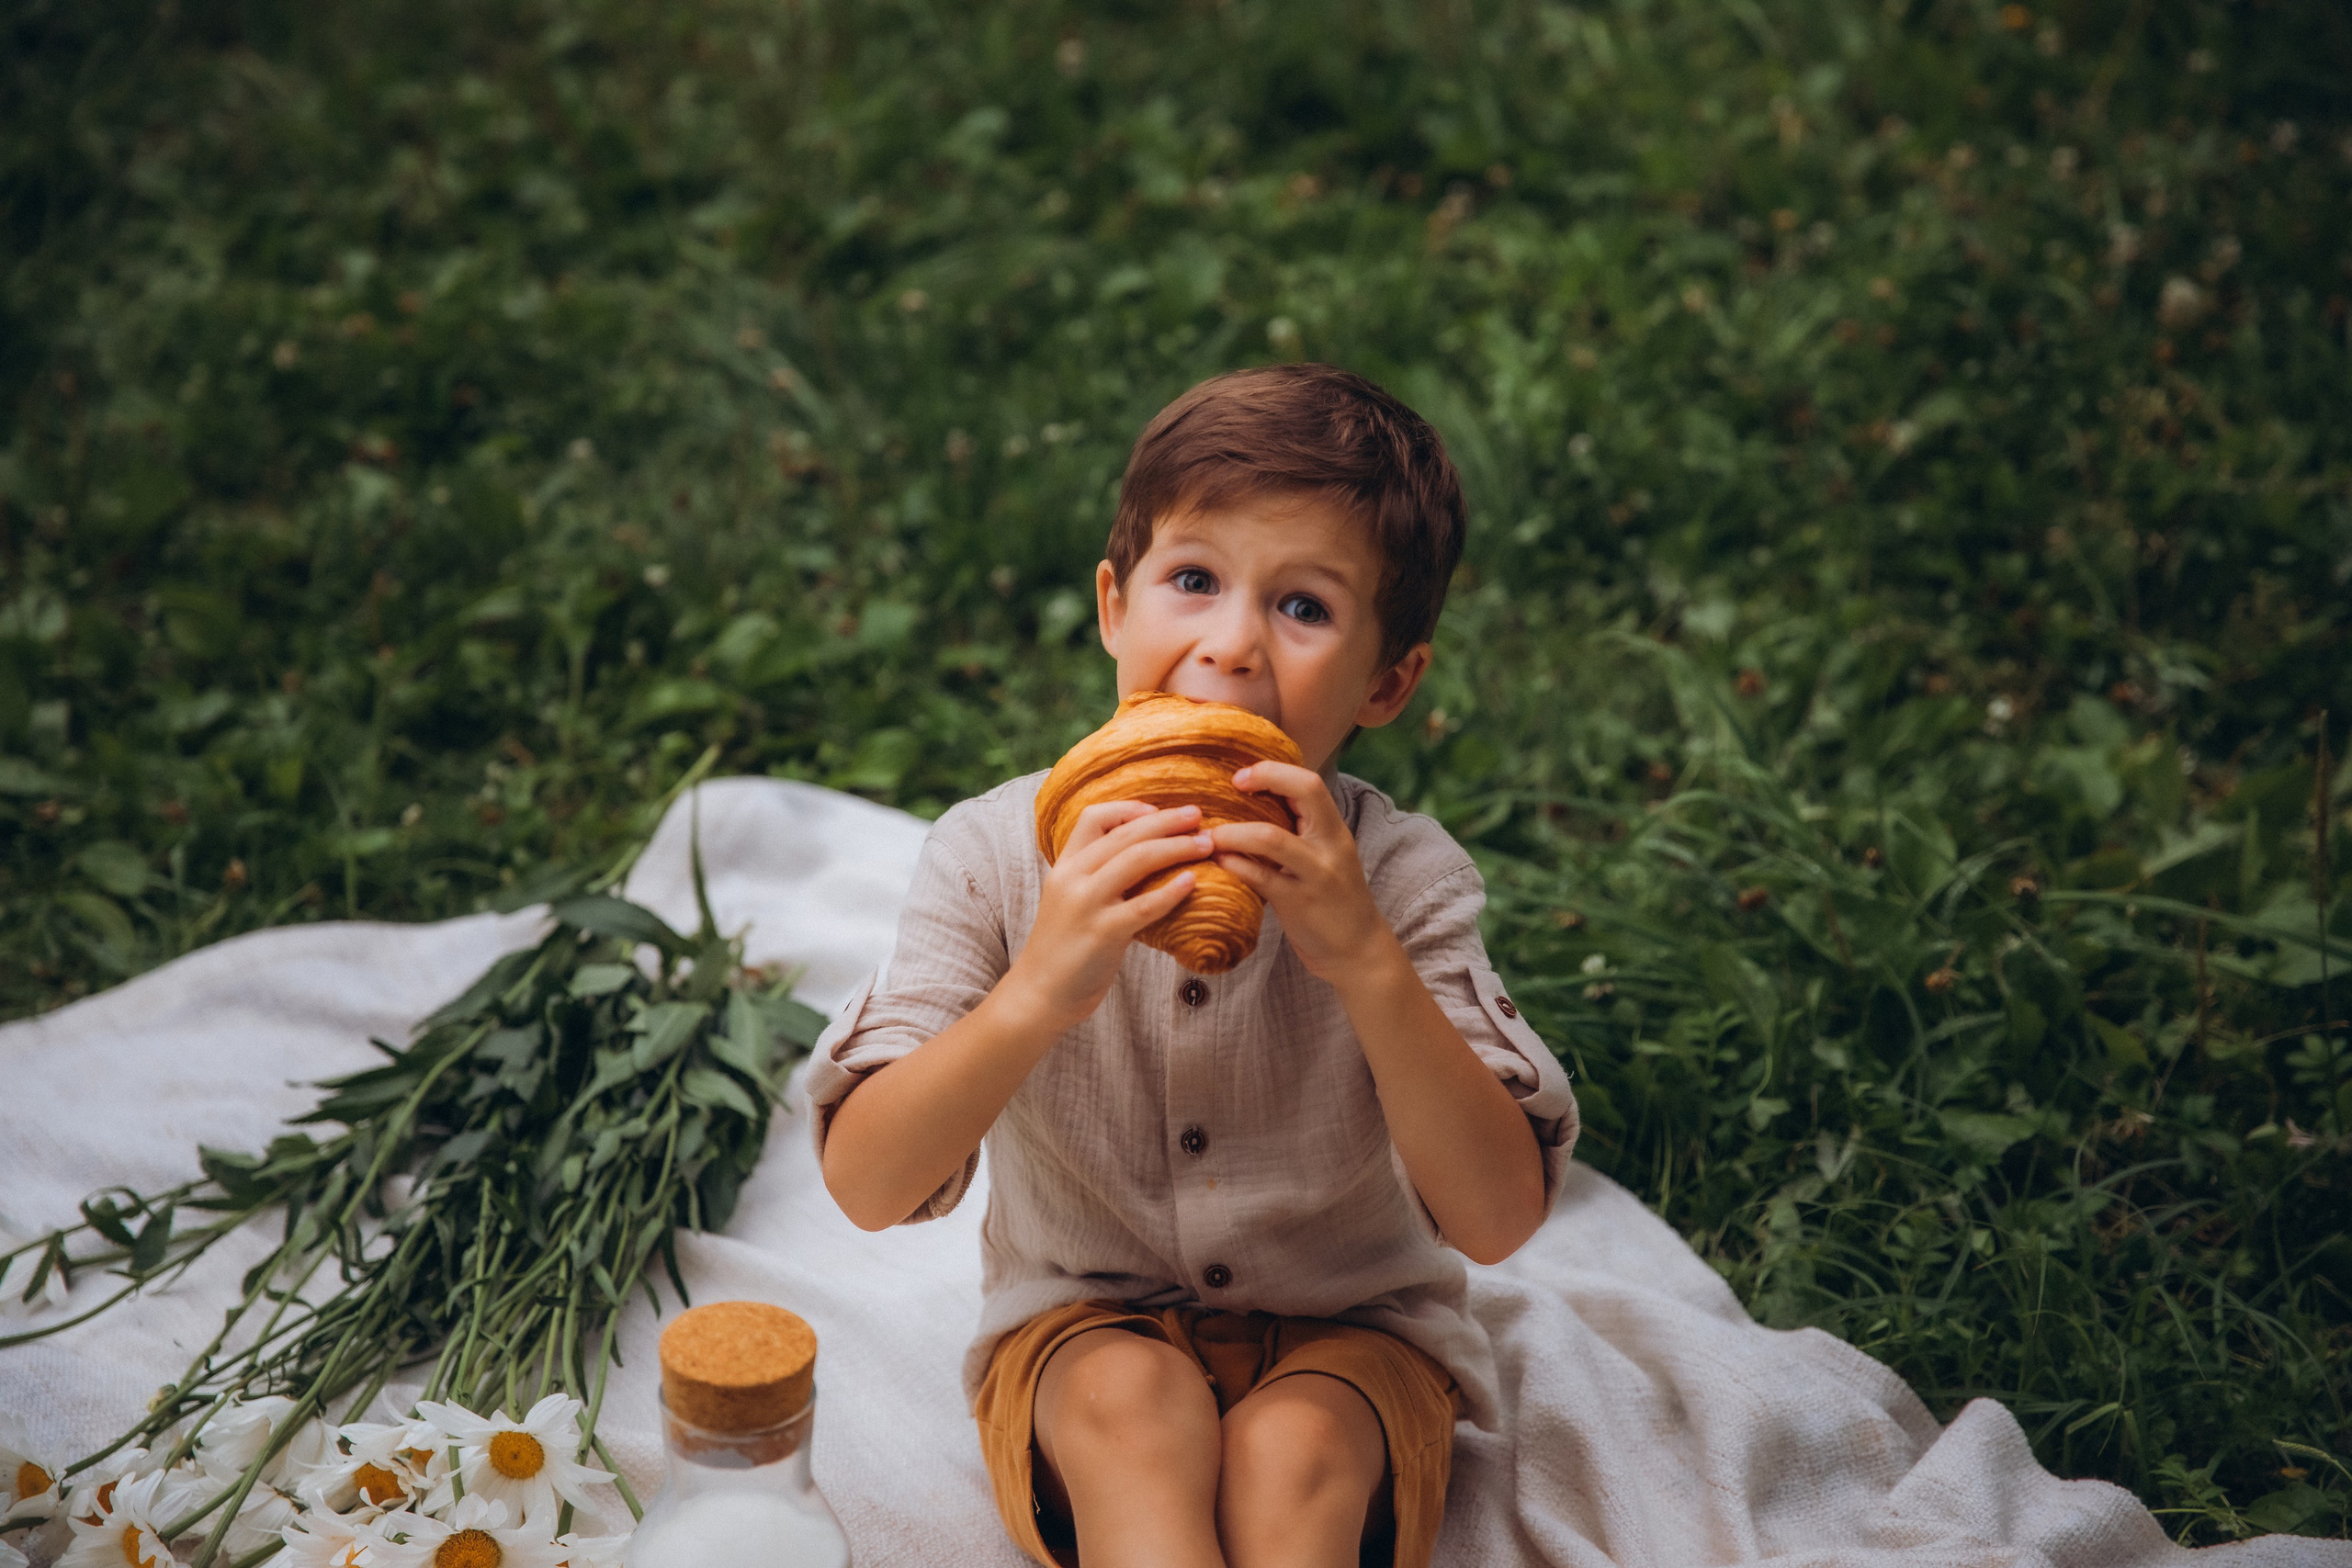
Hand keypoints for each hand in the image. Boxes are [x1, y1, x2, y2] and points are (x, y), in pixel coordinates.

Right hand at [1004, 801, 1211, 1033]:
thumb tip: (1149, 859)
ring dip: (1176, 847)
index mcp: (1065, 866)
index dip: (1130, 809)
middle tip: (1197, 816)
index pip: (1094, 817)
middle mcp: (1072, 878)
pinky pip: (1143, 906)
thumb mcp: (1072, 901)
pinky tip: (1192, 882)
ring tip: (1205, 844)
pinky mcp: (1101, 934)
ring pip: (1136, 860)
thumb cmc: (1064, 949)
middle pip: (1124, 834)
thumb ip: (1100, 877)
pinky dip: (1171, 891)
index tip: (1159, 812)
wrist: (1039, 994)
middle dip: (1166, 821)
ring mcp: (1086, 905)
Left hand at [1208, 762, 1391, 982]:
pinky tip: (1217, 862)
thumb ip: (1301, 833)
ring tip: (1209, 834)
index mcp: (1335, 831)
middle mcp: (1330, 846)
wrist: (1358, 951)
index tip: (1243, 776)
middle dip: (1264, 779)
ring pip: (1271, 837)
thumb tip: (1255, 804)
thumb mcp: (1326, 858)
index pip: (1311, 783)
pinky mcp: (1298, 903)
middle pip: (1305, 792)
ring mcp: (1316, 874)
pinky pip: (1260, 877)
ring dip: (1233, 831)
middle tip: (1230, 786)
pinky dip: (1234, 865)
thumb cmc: (1335, 901)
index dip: (1275, 771)